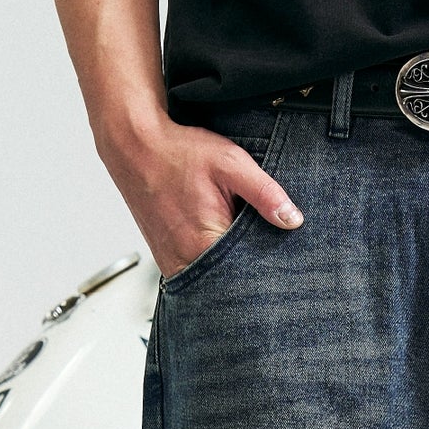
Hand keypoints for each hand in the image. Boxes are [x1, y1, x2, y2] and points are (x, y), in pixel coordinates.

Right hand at [99, 111, 303, 278]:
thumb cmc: (177, 153)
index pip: (251, 276)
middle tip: (263, 250)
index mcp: (205, 245)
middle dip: (252, 271)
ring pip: (215, 281)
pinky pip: (198, 273)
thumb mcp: (231, 164)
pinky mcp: (167, 260)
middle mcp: (186, 262)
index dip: (269, 267)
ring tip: (239, 245)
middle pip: (232, 283)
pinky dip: (213, 264)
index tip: (281, 258)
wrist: (134, 146)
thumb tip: (294, 220)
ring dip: (231, 268)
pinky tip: (220, 245)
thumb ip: (265, 194)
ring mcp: (173, 264)